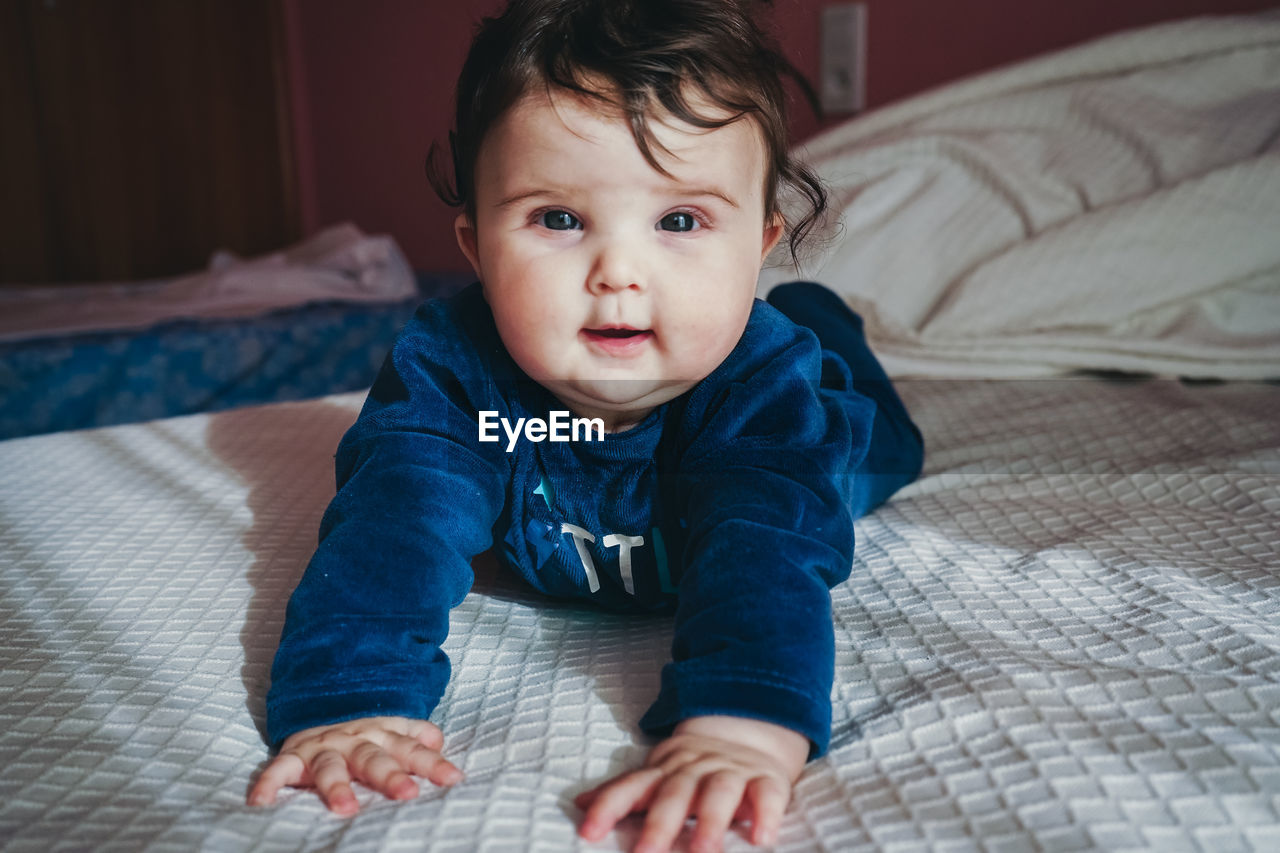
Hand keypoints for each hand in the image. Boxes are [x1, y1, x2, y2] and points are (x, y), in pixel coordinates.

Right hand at [247, 716, 462, 814]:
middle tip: (407, 794)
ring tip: (346, 809)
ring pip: (331, 765)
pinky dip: (269, 784)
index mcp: (383, 735)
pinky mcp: (294, 756)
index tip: (452, 778)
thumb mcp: (393, 726)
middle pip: (375, 758)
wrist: (320, 705)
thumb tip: (439, 741)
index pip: (412, 750)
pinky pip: (278, 769)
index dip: (432, 763)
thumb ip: (416, 734)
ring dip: (337, 786)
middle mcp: (355, 741)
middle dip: (390, 776)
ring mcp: (323, 748)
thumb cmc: (364, 730)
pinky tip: (261, 803)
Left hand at [575, 716, 808, 851]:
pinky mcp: (767, 781)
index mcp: (665, 771)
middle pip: (675, 793)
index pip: (632, 786)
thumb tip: (579, 804)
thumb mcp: (659, 775)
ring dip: (711, 823)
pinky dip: (766, 815)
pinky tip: (761, 838)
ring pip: (719, 793)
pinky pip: (767, 795)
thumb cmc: (694, 770)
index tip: (589, 832)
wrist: (748, 734)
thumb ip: (625, 792)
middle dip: (660, 824)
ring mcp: (732, 772)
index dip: (609, 807)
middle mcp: (696, 769)